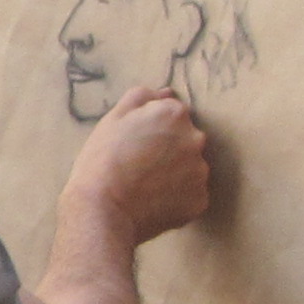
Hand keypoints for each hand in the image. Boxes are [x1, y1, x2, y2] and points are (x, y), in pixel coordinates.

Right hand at [64, 85, 211, 245]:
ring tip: (146, 186)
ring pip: (191, 169)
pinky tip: (153, 202)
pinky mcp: (200, 201)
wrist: (102, 210)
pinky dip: (177, 199)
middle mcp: (195, 139)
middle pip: (186, 140)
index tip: (137, 143)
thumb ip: (142, 98)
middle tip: (140, 166)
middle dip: (169, 150)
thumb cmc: (102, 161)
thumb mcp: (112, 119)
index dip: (153, 129)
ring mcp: (200, 172)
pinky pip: (191, 196)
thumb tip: (166, 93)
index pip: (173, 114)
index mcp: (175, 114)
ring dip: (175, 174)